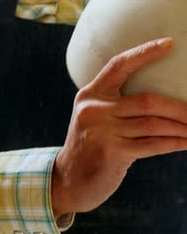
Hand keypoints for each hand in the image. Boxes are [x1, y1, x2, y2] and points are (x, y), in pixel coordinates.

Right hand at [52, 37, 186, 215]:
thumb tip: (163, 101)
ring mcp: (100, 132)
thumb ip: (116, 107)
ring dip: (182, 128)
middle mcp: (93, 110)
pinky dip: (175, 143)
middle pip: (147, 101)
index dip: (144, 53)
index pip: (117, 66)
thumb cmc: (91, 147)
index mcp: (89, 95)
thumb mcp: (94, 120)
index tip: (170, 44)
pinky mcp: (111, 152)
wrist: (69, 180)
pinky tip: (186, 142)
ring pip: (154, 125)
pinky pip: (153, 144)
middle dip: (180, 108)